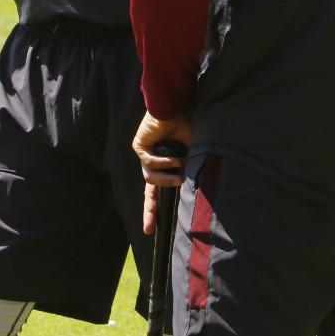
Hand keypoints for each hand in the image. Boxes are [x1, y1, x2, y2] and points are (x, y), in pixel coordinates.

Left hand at [134, 111, 193, 235]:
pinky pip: (149, 163)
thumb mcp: (194, 153)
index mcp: (166, 164)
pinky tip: (174, 157)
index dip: (157, 208)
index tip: (154, 229)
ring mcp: (145, 154)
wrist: (179, 106)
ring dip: (166, 178)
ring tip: (179, 171)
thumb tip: (190, 189)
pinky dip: (164, 163)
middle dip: (149, 210)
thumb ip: (190, 169)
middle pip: (149, 191)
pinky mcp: (139, 146)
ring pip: (150, 178)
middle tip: (149, 228)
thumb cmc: (189, 125)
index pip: (159, 190)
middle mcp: (154, 161)